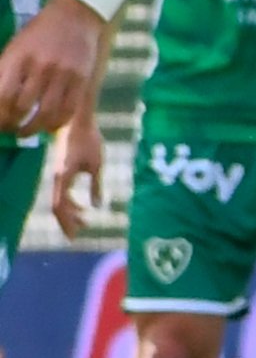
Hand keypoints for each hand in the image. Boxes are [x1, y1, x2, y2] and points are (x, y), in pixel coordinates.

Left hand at [0, 0, 108, 138]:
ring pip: (45, 114)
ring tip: (25, 132)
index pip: (2, 96)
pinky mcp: (81, 79)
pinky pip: (68, 110)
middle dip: (11, 124)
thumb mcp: (15, 48)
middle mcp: (40, 66)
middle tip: (8, 129)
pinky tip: (48, 126)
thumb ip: (5, 74)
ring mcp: (63, 73)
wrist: (75, 16)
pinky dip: (56, 123)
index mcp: (18, 57)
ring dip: (32, 129)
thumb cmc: (39, 33)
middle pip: (21, 107)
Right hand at [49, 112, 103, 236]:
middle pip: (58, 206)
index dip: (66, 221)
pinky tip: (84, 206)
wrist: (77, 122)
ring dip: (71, 212)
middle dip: (68, 221)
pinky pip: (63, 192)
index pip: (60, 205)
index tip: (75, 235)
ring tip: (86, 221)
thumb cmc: (89, 141)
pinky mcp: (61, 171)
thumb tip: (97, 206)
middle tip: (81, 232)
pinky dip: (71, 201)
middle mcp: (57, 177)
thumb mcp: (96, 164)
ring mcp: (57, 174)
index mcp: (63, 176)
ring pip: (60, 200)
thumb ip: (96, 186)